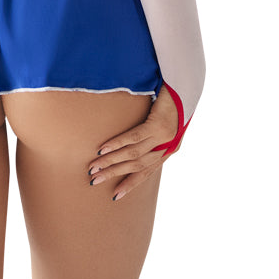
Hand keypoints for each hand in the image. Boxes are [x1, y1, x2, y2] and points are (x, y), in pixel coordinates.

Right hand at [86, 85, 181, 201]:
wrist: (184, 84)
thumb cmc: (172, 100)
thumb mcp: (163, 121)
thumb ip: (151, 135)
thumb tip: (130, 143)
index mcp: (169, 149)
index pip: (147, 172)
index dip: (131, 183)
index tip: (116, 194)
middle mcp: (167, 147)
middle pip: (137, 166)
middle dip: (114, 175)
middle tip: (94, 181)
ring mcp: (163, 137)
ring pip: (133, 155)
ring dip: (111, 162)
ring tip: (94, 167)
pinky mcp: (157, 125)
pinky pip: (133, 138)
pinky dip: (117, 144)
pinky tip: (103, 150)